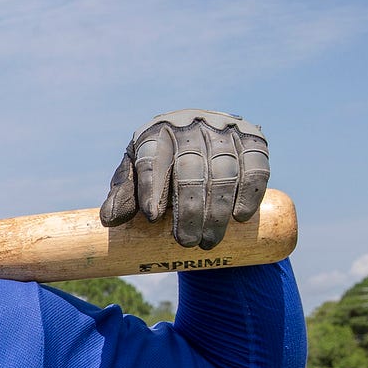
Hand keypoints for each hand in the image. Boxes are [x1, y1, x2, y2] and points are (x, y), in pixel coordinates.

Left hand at [99, 109, 269, 249]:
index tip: (152, 217)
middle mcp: (190, 125)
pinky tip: (240, 217)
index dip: (151, 187)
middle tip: (185, 241)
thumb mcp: (135, 177)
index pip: (151, 159)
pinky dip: (249, 192)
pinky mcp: (253, 138)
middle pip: (191, 169)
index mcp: (155, 133)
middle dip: (189, 209)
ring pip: (224, 171)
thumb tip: (111, 220)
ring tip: (208, 241)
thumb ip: (123, 195)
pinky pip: (256, 166)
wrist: (198, 142)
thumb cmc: (158, 167)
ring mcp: (224, 129)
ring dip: (218, 210)